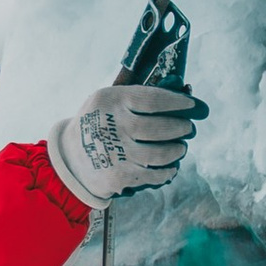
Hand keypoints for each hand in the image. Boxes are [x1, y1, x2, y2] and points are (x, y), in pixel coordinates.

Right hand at [45, 78, 204, 205]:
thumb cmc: (98, 123)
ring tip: (180, 148)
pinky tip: (171, 166)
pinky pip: (156, 173)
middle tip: (188, 129)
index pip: (155, 100)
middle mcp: (113, 125)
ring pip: (162, 153)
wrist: (70, 159)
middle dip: (182, 128)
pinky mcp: (120, 176)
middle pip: (162, 127)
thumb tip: (183, 89)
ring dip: (178, 150)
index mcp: (111, 101)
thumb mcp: (108, 100)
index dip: (180, 103)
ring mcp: (116, 153)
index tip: (195, 106)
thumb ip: (138, 94)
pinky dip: (168, 170)